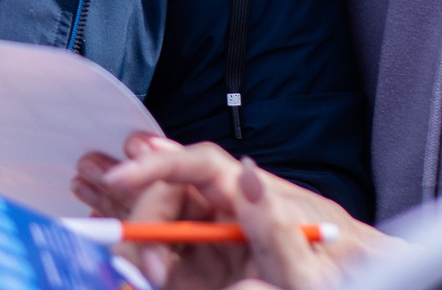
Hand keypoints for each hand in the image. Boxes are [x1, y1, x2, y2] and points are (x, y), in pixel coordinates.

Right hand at [75, 135, 393, 289]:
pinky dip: (133, 249)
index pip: (195, 165)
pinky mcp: (203, 273)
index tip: (118, 177)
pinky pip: (161, 258)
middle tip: (125, 247)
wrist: (357, 284)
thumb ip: (278, 227)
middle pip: (166, 196)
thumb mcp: (310, 265)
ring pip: (157, 221)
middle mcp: (226, 211)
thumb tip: (246, 178)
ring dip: (122, 212)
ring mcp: (212, 244)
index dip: (153, 164)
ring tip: (84, 195)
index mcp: (250, 195)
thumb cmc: (338, 276)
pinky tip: (108, 238)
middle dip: (135, 210)